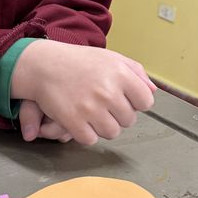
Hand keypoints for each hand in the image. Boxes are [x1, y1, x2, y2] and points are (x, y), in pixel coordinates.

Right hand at [10, 40, 155, 144]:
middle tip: (103, 104)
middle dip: (119, 115)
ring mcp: (91, 108)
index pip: (146, 102)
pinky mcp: (74, 121)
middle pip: (129, 120)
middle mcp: (108, 91)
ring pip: (112, 132)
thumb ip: (136, 72)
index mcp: (121, 74)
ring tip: (93, 112)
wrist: (44, 65)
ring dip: (104, 126)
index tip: (125, 99)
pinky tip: (80, 119)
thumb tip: (152, 91)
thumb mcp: (111, 58)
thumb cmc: (80, 62)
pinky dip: (86, 133)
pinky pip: (91, 139)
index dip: (137, 102)